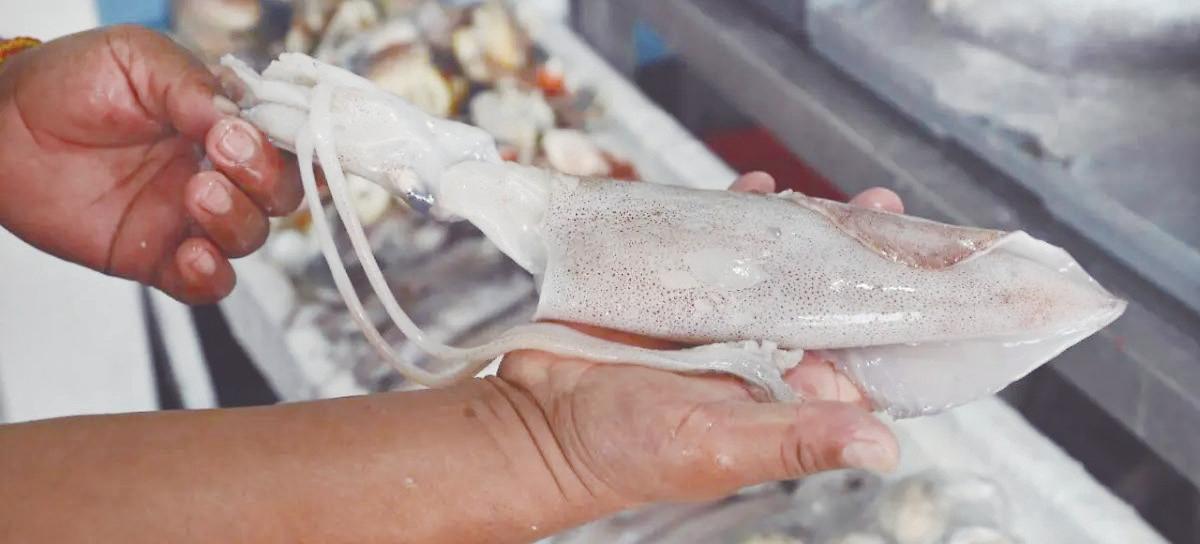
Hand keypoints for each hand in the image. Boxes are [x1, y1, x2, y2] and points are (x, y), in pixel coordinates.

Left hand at [0, 26, 300, 303]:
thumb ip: (193, 86)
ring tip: (196, 193)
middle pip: (280, 194)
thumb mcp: (137, 58)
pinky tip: (192, 256)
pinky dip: (211, 277)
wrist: (2, 128)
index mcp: (225, 122)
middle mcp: (217, 171)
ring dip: (236, 220)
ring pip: (250, 237)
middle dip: (265, 178)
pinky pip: (207, 283)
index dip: (295, 144)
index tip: (263, 133)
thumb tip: (237, 121)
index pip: (286, 140)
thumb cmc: (70, 82)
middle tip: (224, 155)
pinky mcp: (158, 257)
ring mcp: (189, 217)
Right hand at [498, 173, 904, 508]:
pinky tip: (754, 186)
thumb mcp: (718, 446)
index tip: (927, 271)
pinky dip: (734, 213)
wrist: (536, 418)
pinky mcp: (673, 287)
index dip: (896, 315)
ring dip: (800, 226)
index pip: (858, 356)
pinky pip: (714, 242)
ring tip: (826, 193)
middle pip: (824, 297)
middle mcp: (759, 355)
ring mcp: (717, 317)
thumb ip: (795, 440)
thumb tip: (884, 447)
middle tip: (881, 209)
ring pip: (773, 263)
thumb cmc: (625, 451)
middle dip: (854, 252)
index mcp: (784, 397)